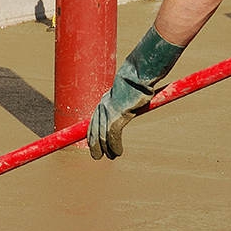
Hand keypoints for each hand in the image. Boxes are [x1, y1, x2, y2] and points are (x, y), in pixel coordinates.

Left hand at [87, 27, 183, 159]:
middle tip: (97, 156)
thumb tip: (129, 106)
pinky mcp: (118, 115)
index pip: (93, 122)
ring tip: (111, 156)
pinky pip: (113, 135)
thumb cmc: (137, 83)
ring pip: (102, 136)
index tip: (92, 145)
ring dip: (106, 149)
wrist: (139, 74)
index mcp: (104, 102)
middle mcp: (103, 107)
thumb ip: (124, 103)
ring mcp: (109, 111)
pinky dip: (115, 146)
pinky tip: (118, 152)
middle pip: (94, 131)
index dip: (91, 135)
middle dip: (94, 146)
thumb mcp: (127, 95)